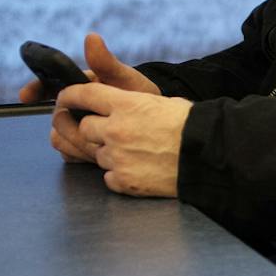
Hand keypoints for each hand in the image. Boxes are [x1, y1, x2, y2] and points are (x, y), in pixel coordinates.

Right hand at [27, 33, 160, 162]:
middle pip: (54, 118)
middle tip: (86, 123)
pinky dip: (80, 154)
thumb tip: (91, 38)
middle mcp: (72, 108)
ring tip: (99, 139)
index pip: (47, 85)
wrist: (151, 120)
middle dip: (67, 122)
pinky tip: (98, 152)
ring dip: (75, 140)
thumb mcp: (124, 77)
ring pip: (59, 138)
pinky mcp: (80, 146)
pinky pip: (69, 153)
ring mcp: (74, 127)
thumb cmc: (137, 93)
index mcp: (77, 87)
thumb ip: (106, 62)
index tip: (26, 95)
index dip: (35, 89)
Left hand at [58, 83, 191, 196]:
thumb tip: (115, 103)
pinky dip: (119, 174)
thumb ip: (130, 101)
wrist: (209, 156)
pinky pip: (107, 176)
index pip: (83, 95)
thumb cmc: (191, 126)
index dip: (70, 96)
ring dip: (109, 152)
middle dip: (93, 129)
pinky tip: (138, 168)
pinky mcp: (123, 180)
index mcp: (126, 104)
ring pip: (95, 154)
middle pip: (83, 127)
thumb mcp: (160, 101)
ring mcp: (117, 157)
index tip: (66, 100)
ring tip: (134, 152)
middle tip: (109, 131)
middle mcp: (116, 129)